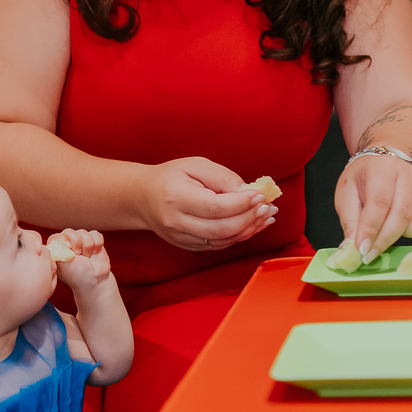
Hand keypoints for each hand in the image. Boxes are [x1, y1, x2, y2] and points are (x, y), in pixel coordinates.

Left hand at [49, 229, 110, 291]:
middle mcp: (67, 243)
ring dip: (88, 246)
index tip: (70, 250)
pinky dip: (97, 244)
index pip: (56, 237)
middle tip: (79, 256)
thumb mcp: (64, 265)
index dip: (63, 241)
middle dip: (77, 244)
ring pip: (84, 232)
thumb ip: (58, 252)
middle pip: (71, 233)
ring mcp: (81, 241)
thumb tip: (56, 241)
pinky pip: (95, 234)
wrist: (95, 280)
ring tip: (87, 257)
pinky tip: (95, 252)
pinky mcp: (93, 240)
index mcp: (57, 250)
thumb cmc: (77, 275)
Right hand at [139, 157, 276, 252]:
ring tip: (266, 216)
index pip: (215, 206)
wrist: (143, 198)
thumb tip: (249, 192)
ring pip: (222, 240)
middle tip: (268, 207)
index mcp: (176, 197)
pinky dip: (239, 236)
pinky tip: (253, 225)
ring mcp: (181, 237)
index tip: (260, 195)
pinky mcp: (188, 246)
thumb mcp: (196, 166)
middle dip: (250, 218)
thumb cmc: (171, 177)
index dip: (241, 203)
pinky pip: (219, 245)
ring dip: (249, 229)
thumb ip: (223, 177)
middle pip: (221, 228)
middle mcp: (177, 222)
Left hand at [335, 154, 411, 261]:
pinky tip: (407, 233)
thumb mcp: (346, 192)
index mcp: (382, 168)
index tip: (362, 249)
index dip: (371, 228)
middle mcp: (408, 175)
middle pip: (402, 213)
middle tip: (369, 255)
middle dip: (385, 239)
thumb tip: (352, 249)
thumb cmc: (364, 178)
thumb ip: (350, 220)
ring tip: (389, 235)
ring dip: (408, 234)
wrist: (384, 163)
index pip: (380, 201)